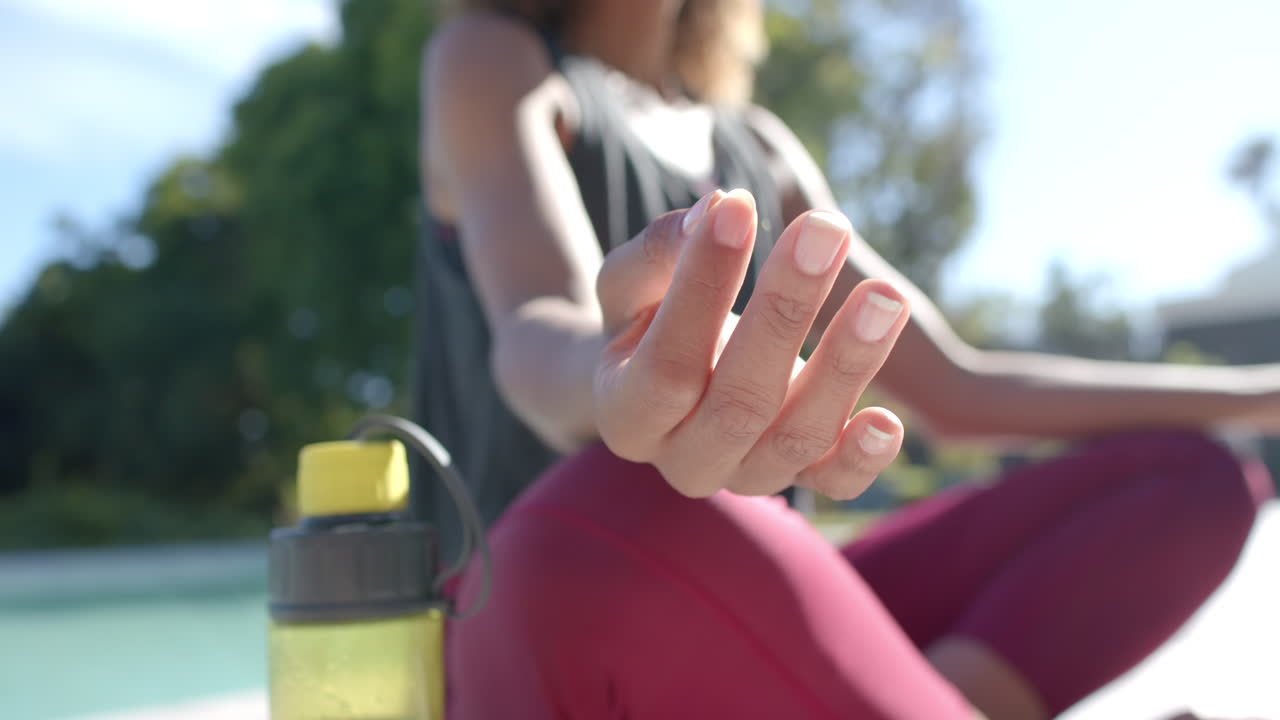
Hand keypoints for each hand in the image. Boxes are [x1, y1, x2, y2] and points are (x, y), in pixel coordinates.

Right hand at [593, 189, 909, 498]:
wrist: (663, 384)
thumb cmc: (646, 319)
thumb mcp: (629, 284)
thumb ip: (657, 251)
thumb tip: (717, 210)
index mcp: (625, 417)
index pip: (665, 364)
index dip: (701, 287)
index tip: (737, 207)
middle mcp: (684, 461)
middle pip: (738, 403)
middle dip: (786, 310)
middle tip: (826, 229)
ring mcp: (744, 476)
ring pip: (796, 438)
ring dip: (846, 366)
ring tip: (884, 295)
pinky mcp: (799, 478)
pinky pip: (835, 485)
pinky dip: (863, 458)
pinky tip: (888, 419)